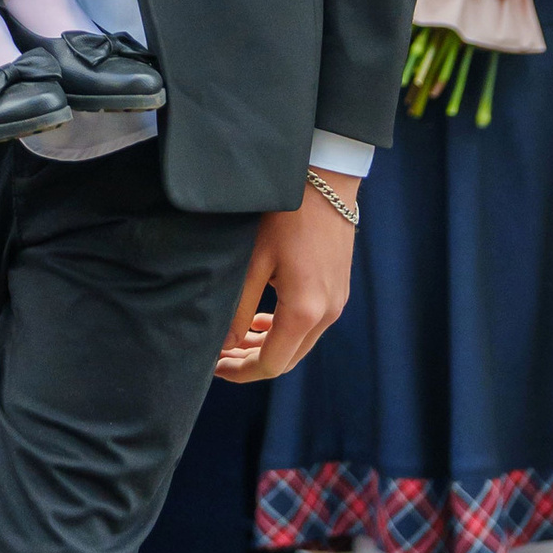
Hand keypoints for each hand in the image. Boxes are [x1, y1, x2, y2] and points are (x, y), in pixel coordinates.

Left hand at [215, 187, 354, 380]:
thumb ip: (239, 309)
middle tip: (218, 357)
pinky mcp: (339, 290)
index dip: (240, 372)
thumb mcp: (254, 262)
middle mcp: (328, 313)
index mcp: (305, 311)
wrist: (327, 181)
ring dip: (267, 347)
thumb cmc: (287, 215)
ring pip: (299, 344)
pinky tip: (263, 321)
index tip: (213, 367)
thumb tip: (223, 346)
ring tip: (235, 340)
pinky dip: (285, 331)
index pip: (271, 364)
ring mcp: (337, 302)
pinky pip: (311, 325)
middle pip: (287, 359)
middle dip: (251, 363)